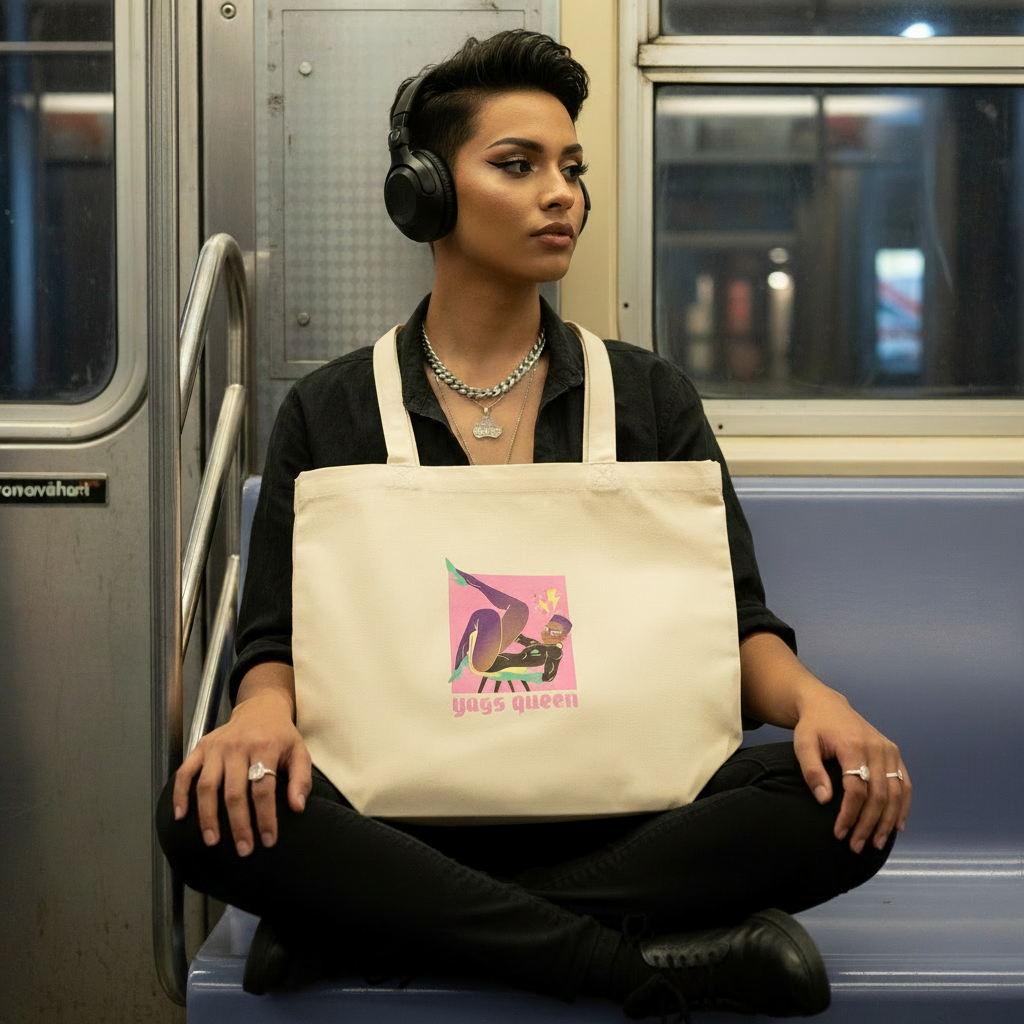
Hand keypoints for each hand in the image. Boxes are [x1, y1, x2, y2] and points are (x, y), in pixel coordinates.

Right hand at [172, 664, 311, 855]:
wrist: (260, 708)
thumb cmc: (281, 736)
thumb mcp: (299, 752)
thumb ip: (301, 779)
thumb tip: (297, 808)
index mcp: (265, 747)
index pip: (264, 789)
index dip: (265, 817)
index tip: (268, 841)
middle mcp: (238, 746)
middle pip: (234, 792)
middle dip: (238, 825)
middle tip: (243, 850)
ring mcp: (216, 747)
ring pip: (207, 786)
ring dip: (208, 816)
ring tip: (212, 841)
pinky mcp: (200, 747)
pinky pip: (185, 773)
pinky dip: (180, 794)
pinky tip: (181, 816)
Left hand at [793, 686, 911, 853]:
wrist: (827, 705)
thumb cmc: (813, 727)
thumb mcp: (803, 744)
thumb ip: (812, 771)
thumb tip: (825, 800)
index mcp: (853, 746)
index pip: (857, 789)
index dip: (850, 814)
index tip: (839, 833)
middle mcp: (877, 748)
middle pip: (879, 795)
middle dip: (868, 824)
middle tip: (856, 846)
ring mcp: (889, 750)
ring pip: (896, 793)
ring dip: (888, 821)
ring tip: (875, 843)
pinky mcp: (894, 753)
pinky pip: (905, 784)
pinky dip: (903, 807)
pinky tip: (897, 826)